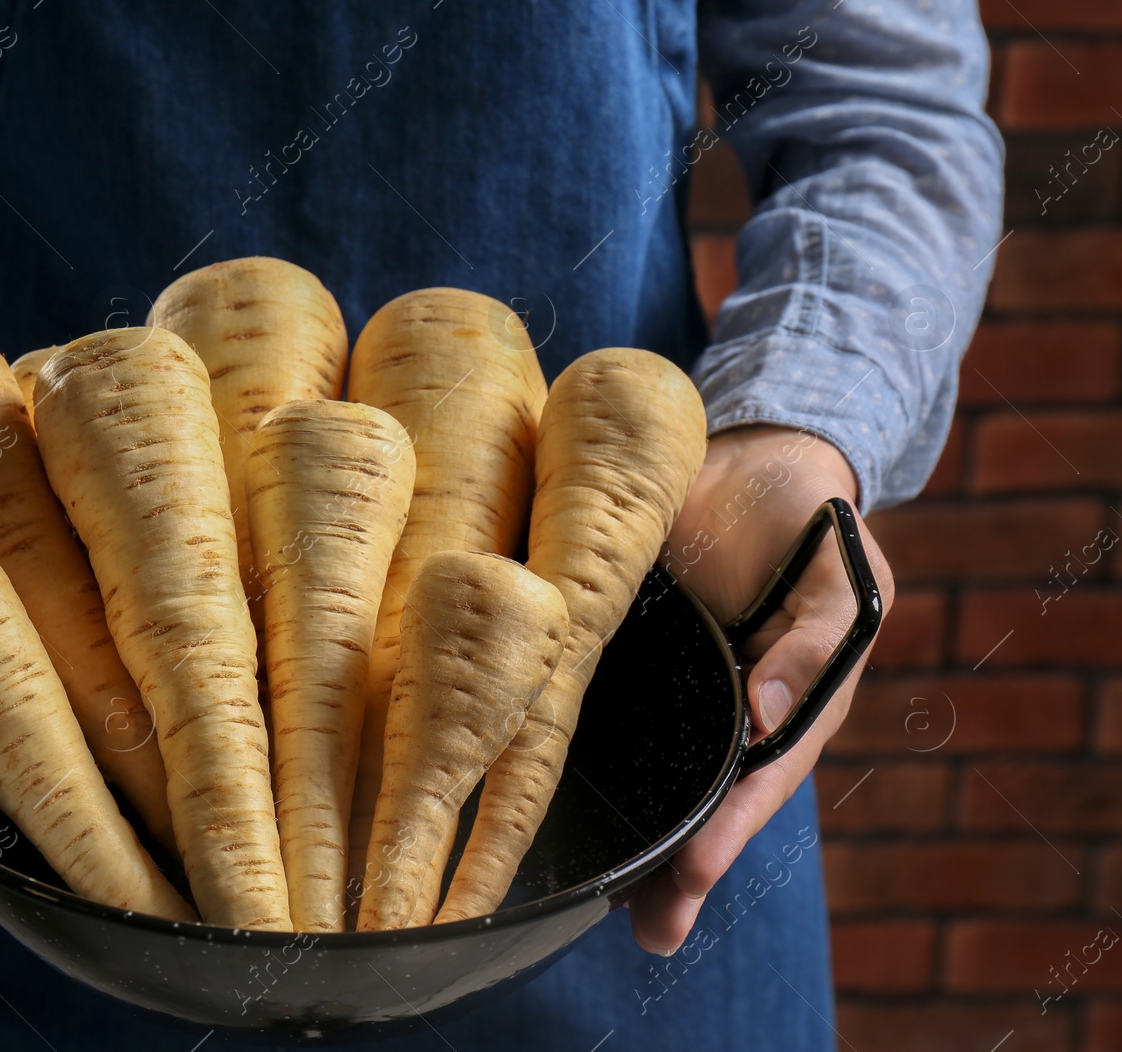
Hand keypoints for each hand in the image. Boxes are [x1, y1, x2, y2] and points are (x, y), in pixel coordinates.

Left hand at [624, 425, 892, 952]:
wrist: (750, 455)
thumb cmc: (806, 518)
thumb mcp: (840, 572)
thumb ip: (816, 639)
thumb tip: (770, 715)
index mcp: (792, 704)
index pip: (759, 783)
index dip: (726, 834)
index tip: (691, 879)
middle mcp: (732, 710)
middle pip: (701, 799)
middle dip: (676, 868)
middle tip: (645, 929)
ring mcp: (678, 686)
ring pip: (651, 771)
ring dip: (628, 832)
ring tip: (598, 901)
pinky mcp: (625, 652)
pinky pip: (605, 710)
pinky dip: (580, 755)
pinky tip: (544, 793)